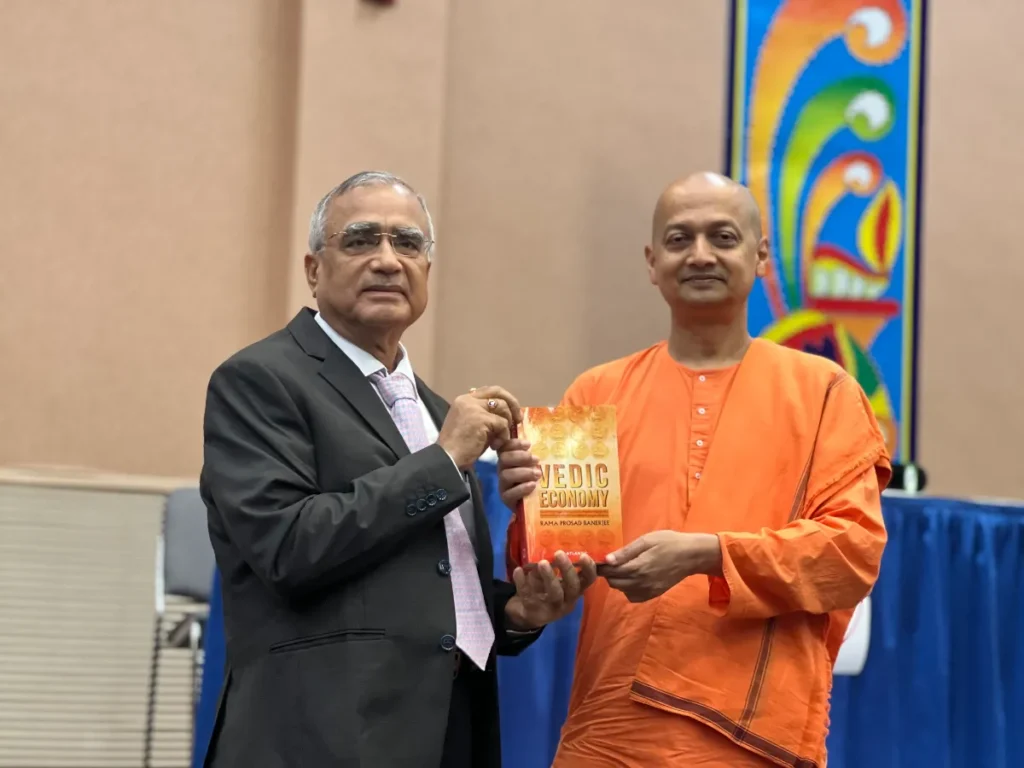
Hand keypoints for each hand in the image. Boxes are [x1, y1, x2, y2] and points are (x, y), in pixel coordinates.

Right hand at [437, 386, 521, 469]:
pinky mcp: (481, 419)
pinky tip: (495, 445)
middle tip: (518, 419)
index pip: (489, 390)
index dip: (504, 399)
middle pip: (498, 392)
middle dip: (512, 404)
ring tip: (499, 439)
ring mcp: (474, 408)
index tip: (511, 412)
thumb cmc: (458, 447)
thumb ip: (483, 416)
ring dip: (506, 425)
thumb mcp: (471, 425)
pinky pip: (502, 424)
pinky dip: (503, 436)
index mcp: (464, 400)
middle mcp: (468, 400)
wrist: (448, 459)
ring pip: (502, 407)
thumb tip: (503, 414)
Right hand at [497, 438, 540, 508]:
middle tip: (536, 459)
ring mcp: (503, 485)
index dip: (514, 444)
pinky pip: (510, 493)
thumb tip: (546, 445)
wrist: (531, 505)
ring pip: (506, 475)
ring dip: (523, 472)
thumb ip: (534, 458)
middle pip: (503, 459)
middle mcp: (503, 471)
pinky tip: (532, 485)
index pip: (505, 447)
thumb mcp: (535, 467)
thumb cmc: (534, 481)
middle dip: (520, 457)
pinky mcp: (506, 499)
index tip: (528, 444)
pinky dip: (522, 488)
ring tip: (537, 474)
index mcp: (508, 460)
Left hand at [504, 551, 597, 628]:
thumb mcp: (554, 578)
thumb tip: (551, 546)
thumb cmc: (546, 589)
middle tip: (559, 553)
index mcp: (575, 590)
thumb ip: (555, 565)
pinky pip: (528, 595)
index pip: (588, 580)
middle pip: (572, 587)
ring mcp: (551, 607)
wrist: (529, 614)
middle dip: (567, 570)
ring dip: (549, 577)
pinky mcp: (533, 610)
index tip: (583, 554)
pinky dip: (522, 582)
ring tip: (542, 563)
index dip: (588, 568)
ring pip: (554, 594)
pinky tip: (518, 571)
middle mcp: (567, 600)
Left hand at [598, 531, 722, 602]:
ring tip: (624, 568)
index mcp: (638, 567)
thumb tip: (606, 560)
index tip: (599, 560)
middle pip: (614, 583)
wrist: (691, 556)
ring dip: (619, 581)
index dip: (602, 567)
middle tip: (613, 562)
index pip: (610, 572)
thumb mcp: (646, 541)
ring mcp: (648, 591)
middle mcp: (641, 583)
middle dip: (609, 574)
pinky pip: (633, 596)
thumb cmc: (668, 542)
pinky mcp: (653, 594)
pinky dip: (629, 589)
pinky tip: (633, 578)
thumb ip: (626, 552)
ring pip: (622, 591)